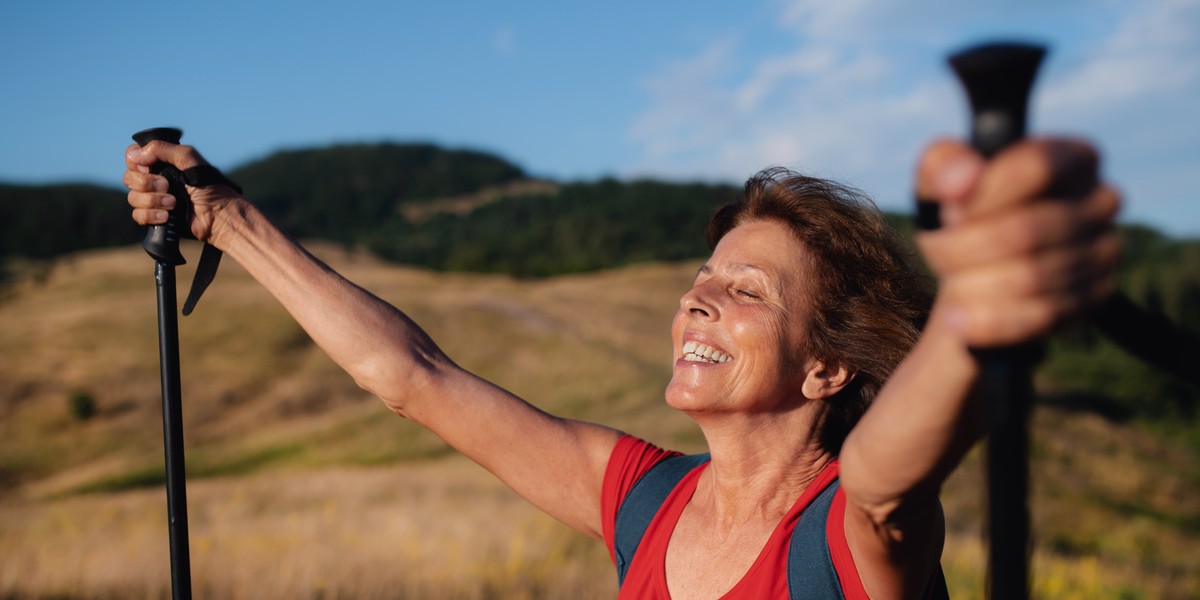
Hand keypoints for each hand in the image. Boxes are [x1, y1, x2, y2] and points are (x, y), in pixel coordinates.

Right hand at [124, 141, 243, 246]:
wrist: (219, 215)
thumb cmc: (209, 185)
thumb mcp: (188, 158)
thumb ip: (162, 149)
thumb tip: (136, 155)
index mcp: (161, 163)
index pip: (133, 157)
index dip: (135, 162)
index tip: (148, 167)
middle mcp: (155, 179)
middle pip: (129, 178)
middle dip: (146, 183)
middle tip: (167, 186)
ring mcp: (155, 199)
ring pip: (133, 198)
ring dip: (152, 200)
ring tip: (173, 203)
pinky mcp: (157, 217)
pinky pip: (138, 215)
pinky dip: (151, 215)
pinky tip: (166, 216)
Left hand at [915, 138, 1121, 346]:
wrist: (975, 264)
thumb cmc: (961, 207)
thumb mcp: (940, 175)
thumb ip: (944, 165)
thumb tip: (961, 181)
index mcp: (1071, 157)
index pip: (1037, 167)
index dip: (987, 194)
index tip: (950, 212)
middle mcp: (1101, 200)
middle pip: (1028, 230)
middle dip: (966, 247)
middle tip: (936, 250)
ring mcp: (1104, 252)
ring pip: (1032, 278)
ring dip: (974, 285)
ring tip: (950, 282)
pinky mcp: (1094, 298)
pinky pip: (1041, 316)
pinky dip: (992, 321)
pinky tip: (960, 321)